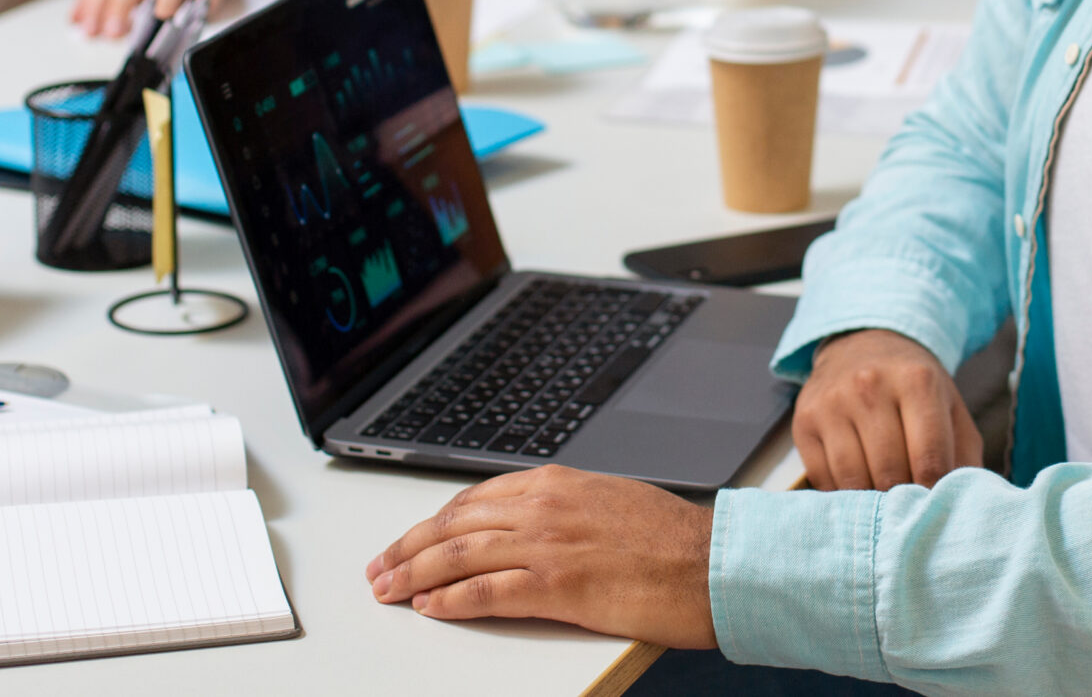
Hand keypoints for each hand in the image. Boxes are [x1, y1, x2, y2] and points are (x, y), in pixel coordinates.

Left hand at [366, 467, 715, 647]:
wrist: (712, 562)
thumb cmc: (671, 539)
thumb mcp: (609, 502)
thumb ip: (562, 509)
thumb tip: (526, 528)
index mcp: (556, 483)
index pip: (473, 500)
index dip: (433, 523)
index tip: (410, 539)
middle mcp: (544, 507)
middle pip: (455, 525)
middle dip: (408, 547)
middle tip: (380, 568)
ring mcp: (548, 545)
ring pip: (459, 556)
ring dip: (415, 574)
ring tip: (389, 589)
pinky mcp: (557, 586)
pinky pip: (486, 592)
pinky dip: (451, 601)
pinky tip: (430, 608)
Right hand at [793, 328, 981, 490]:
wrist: (864, 344)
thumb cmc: (915, 387)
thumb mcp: (951, 408)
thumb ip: (964, 456)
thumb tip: (960, 506)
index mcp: (917, 380)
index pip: (929, 459)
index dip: (934, 494)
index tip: (934, 506)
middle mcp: (870, 385)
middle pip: (889, 473)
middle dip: (902, 499)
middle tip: (909, 507)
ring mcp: (832, 401)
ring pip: (853, 480)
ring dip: (871, 500)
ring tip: (884, 498)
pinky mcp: (804, 419)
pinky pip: (822, 477)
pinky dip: (841, 493)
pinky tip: (857, 484)